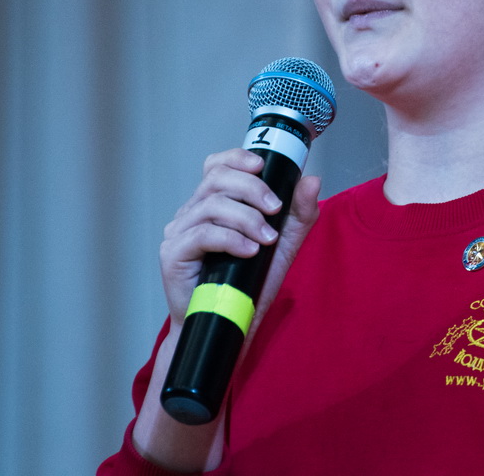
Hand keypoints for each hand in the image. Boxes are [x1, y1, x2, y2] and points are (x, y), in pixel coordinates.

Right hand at [159, 148, 321, 328]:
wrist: (230, 325)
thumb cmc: (249, 284)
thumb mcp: (283, 245)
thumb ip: (298, 213)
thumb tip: (311, 180)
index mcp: (214, 203)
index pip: (217, 165)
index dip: (237, 158)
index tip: (262, 167)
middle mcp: (192, 212)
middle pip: (217, 179)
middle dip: (252, 188)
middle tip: (275, 208)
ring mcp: (179, 232)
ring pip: (212, 205)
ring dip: (247, 218)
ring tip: (266, 239)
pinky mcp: (173, 253)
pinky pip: (202, 234)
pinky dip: (231, 239)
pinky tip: (249, 251)